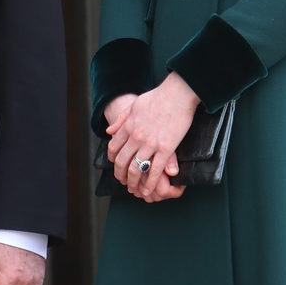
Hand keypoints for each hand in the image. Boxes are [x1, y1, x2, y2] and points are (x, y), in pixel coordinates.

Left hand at [106, 72, 197, 199]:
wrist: (177, 94)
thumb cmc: (158, 97)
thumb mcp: (134, 106)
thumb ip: (121, 120)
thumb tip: (108, 132)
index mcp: (127, 127)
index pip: (114, 148)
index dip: (113, 160)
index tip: (115, 165)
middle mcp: (136, 137)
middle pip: (122, 162)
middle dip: (120, 175)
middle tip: (122, 182)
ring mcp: (150, 144)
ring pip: (136, 169)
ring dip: (133, 182)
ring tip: (134, 189)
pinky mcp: (166, 149)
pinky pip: (155, 170)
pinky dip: (150, 183)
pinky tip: (148, 190)